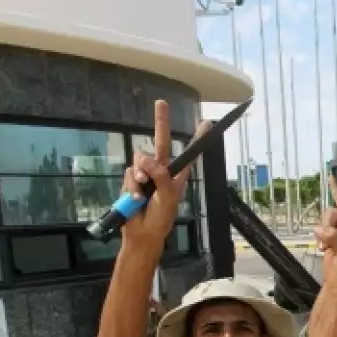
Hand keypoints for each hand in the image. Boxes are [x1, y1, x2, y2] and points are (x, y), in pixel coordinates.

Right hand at [120, 101, 209, 250]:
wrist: (142, 233)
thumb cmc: (161, 218)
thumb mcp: (168, 198)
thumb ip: (162, 177)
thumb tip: (147, 160)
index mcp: (177, 176)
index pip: (189, 154)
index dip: (197, 138)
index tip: (206, 122)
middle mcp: (162, 171)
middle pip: (161, 142)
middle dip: (161, 121)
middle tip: (161, 103)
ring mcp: (145, 175)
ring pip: (140, 160)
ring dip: (141, 174)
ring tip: (145, 192)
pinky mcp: (131, 181)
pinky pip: (130, 174)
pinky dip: (133, 186)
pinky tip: (137, 198)